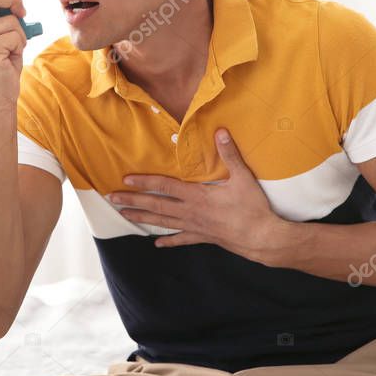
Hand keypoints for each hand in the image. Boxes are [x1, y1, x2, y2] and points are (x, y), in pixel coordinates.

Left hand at [108, 128, 294, 265]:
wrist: (263, 239)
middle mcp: (191, 212)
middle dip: (133, 201)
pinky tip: (157, 244)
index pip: (164, 187)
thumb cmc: (253, 208)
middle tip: (112, 199)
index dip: (144, 182)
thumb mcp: (242, 178)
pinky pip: (182, 239)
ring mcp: (196, 227)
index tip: (125, 179)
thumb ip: (229, 154)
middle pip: (157, 205)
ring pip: (163, 222)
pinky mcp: (204, 237)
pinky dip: (169, 241)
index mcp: (197, 196)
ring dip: (143, 218)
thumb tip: (219, 131)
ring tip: (124, 215)